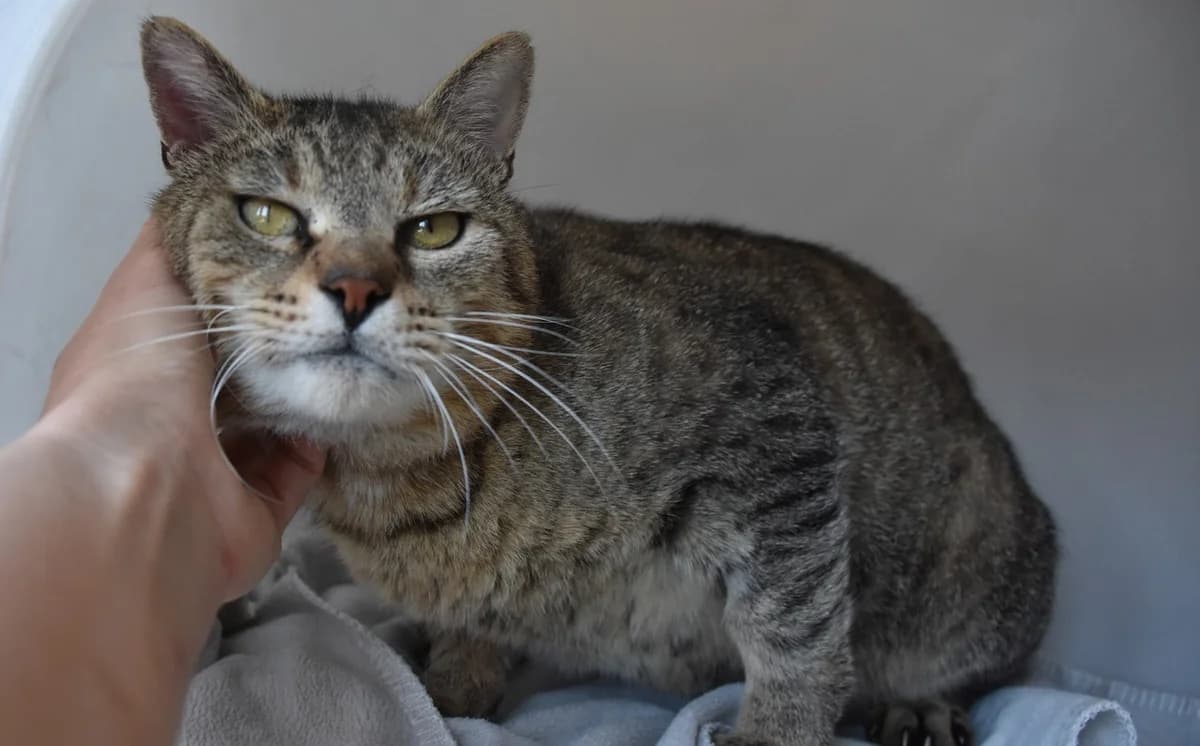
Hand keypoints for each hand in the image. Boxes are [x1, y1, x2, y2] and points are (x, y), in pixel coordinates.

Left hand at [39, 217, 324, 600]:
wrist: (146, 487)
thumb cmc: (136, 377)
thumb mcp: (146, 284)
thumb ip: (174, 243)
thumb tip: (196, 193)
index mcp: (143, 370)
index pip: (196, 327)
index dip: (239, 292)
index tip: (288, 258)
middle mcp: (175, 421)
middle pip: (239, 372)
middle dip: (279, 340)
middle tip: (328, 298)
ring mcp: (217, 469)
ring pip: (274, 418)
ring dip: (307, 385)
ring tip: (347, 338)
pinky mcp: (260, 508)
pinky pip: (301, 463)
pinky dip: (322, 433)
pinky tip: (352, 391)